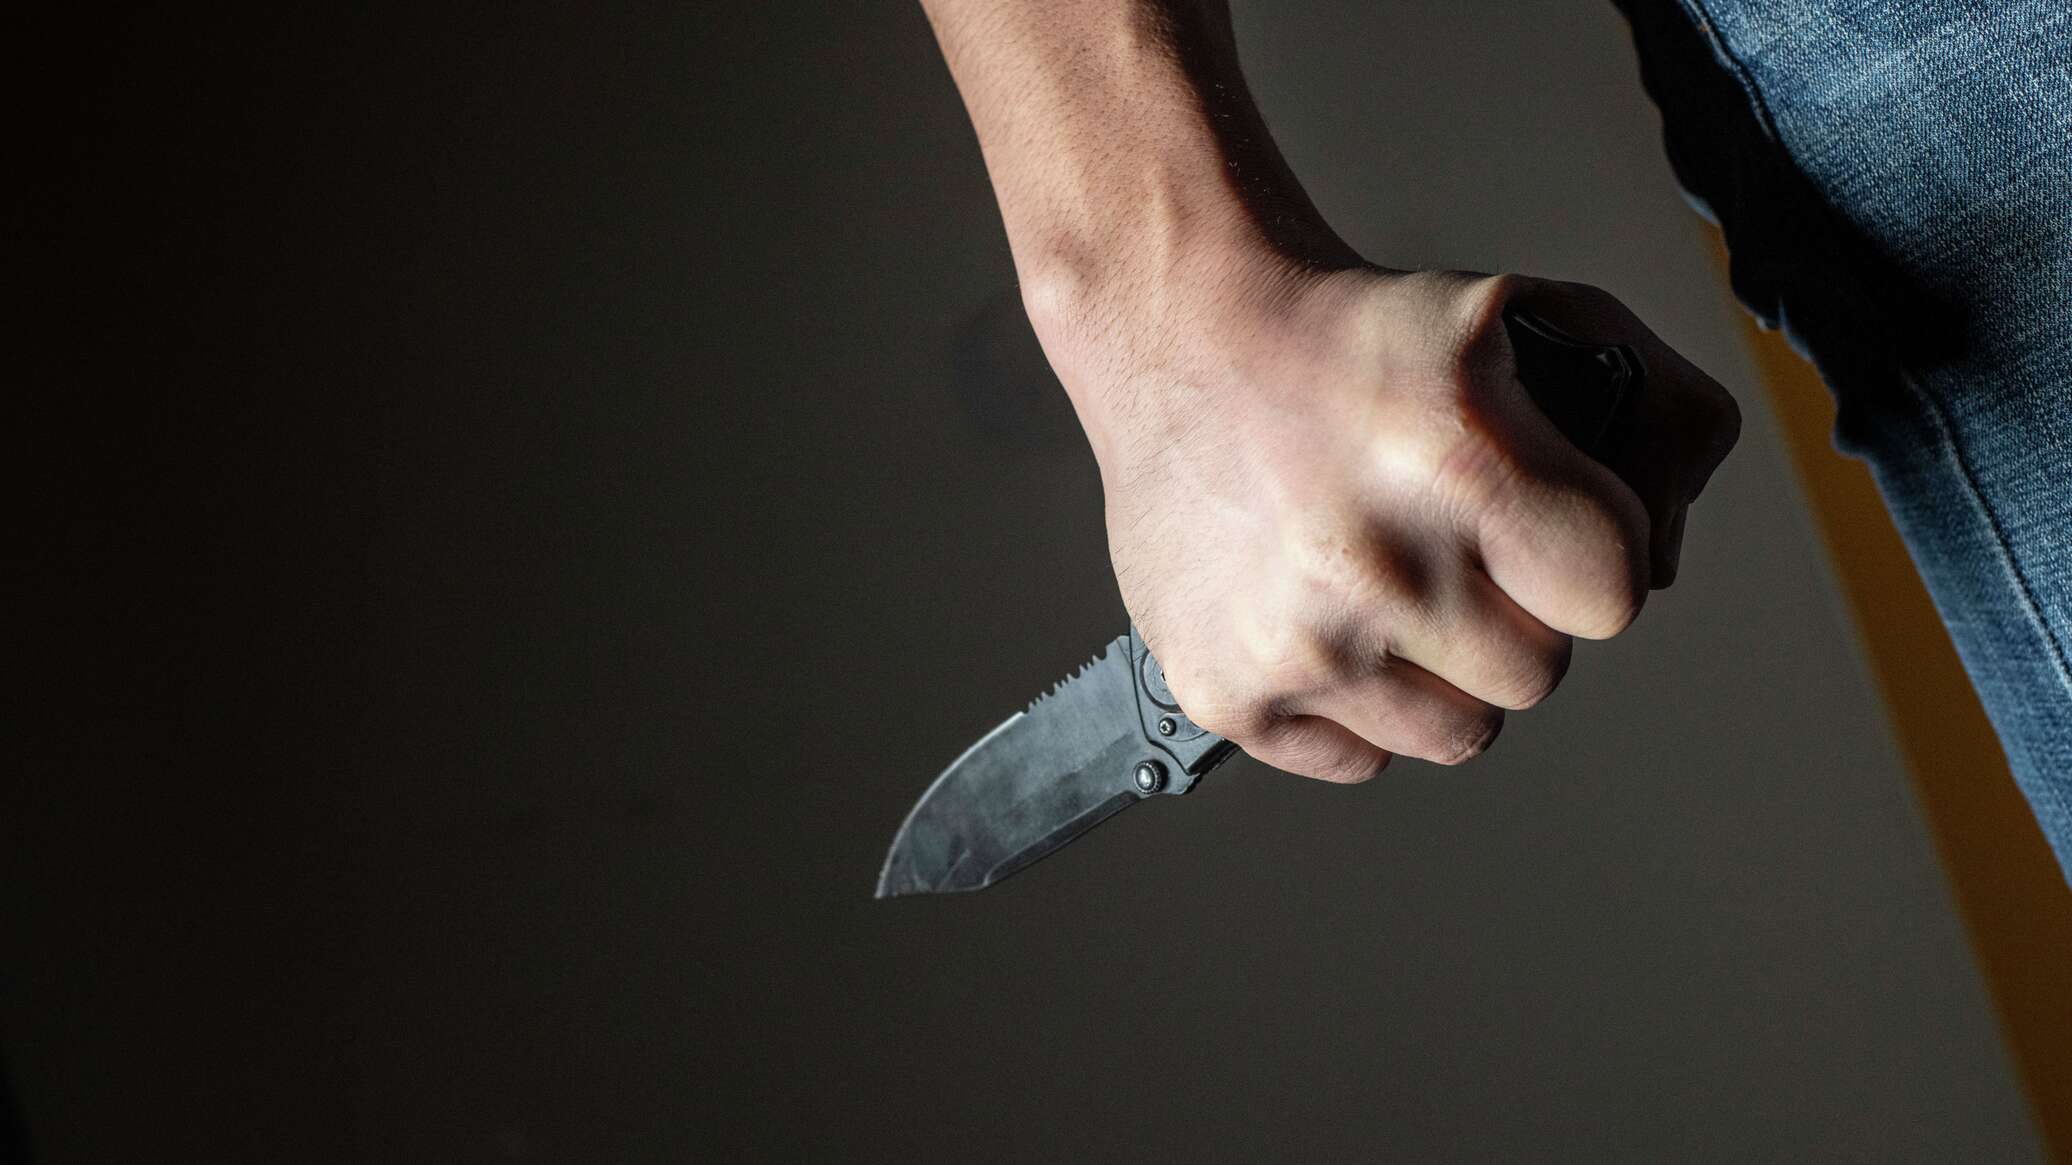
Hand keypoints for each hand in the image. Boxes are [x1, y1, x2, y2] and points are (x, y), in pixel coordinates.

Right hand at [1031, 255, 1739, 779]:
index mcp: (1459, 460)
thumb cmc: (1354, 338)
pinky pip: (1359, 760)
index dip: (1592, 560)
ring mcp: (1298, 643)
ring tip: (1388, 583)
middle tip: (1452, 546)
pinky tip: (1327, 616)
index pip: (1614, 596)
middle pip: (1536, 674)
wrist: (1180, 340)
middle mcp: (1374, 564)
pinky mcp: (1229, 692)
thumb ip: (1657, 414)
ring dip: (1442, 672)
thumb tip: (1673, 555)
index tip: (1545, 526)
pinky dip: (1355, 705)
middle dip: (1514, 615)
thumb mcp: (1529, 317)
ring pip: (1458, 734)